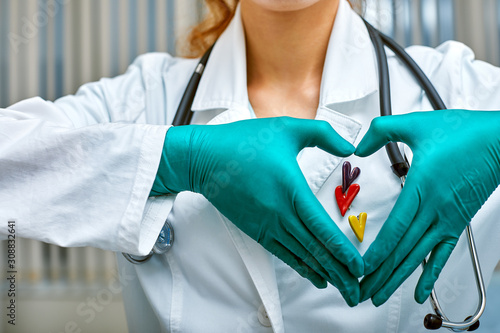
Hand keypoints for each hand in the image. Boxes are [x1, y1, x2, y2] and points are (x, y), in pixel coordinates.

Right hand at [152, 117, 363, 305]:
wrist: (203, 159)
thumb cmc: (243, 141)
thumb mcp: (287, 127)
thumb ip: (322, 134)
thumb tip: (351, 147)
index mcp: (291, 190)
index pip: (322, 227)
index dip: (343, 250)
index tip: (360, 268)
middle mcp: (280, 214)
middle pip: (315, 250)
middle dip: (339, 273)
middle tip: (358, 293)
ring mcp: (266, 225)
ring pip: (301, 256)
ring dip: (324, 275)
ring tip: (344, 291)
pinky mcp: (256, 230)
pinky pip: (283, 254)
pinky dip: (302, 268)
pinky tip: (316, 278)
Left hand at [355, 110, 499, 305]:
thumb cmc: (462, 132)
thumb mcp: (416, 124)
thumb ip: (382, 131)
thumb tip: (358, 148)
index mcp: (422, 187)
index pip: (396, 227)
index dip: (379, 251)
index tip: (362, 269)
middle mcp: (435, 209)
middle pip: (404, 249)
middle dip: (380, 274)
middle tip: (361, 293)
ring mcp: (447, 219)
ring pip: (418, 256)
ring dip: (397, 278)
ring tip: (379, 296)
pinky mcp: (457, 223)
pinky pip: (441, 254)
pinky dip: (429, 274)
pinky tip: (417, 292)